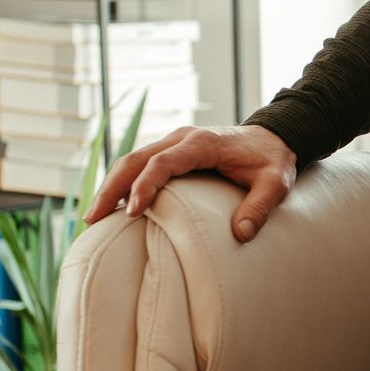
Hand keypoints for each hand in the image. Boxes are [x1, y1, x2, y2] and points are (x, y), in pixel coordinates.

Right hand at [82, 124, 296, 242]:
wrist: (275, 136)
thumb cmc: (273, 161)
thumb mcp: (276, 184)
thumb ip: (260, 207)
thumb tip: (240, 234)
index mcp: (202, 143)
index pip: (164, 162)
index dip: (146, 185)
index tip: (132, 211)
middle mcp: (182, 138)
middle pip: (136, 159)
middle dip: (112, 188)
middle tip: (94, 220)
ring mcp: (174, 142)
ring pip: (131, 160)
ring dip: (111, 186)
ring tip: (93, 217)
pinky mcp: (172, 151)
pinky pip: (140, 164)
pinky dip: (122, 182)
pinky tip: (113, 207)